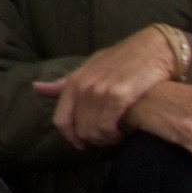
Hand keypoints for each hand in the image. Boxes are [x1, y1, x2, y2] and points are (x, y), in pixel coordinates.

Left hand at [32, 24, 187, 152]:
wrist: (155, 48)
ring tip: (116, 137)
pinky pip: (108, 127)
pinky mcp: (119, 95)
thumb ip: (66, 82)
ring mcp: (100, 91)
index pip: (61, 120)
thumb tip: (36, 88)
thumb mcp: (91, 66)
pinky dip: (115, 136)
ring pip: (93, 131)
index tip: (81, 144)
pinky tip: (124, 133)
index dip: (70, 137)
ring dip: (105, 139)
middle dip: (91, 140)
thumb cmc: (123, 59)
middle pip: (79, 129)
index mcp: (74, 81)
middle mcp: (84, 86)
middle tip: (105, 140)